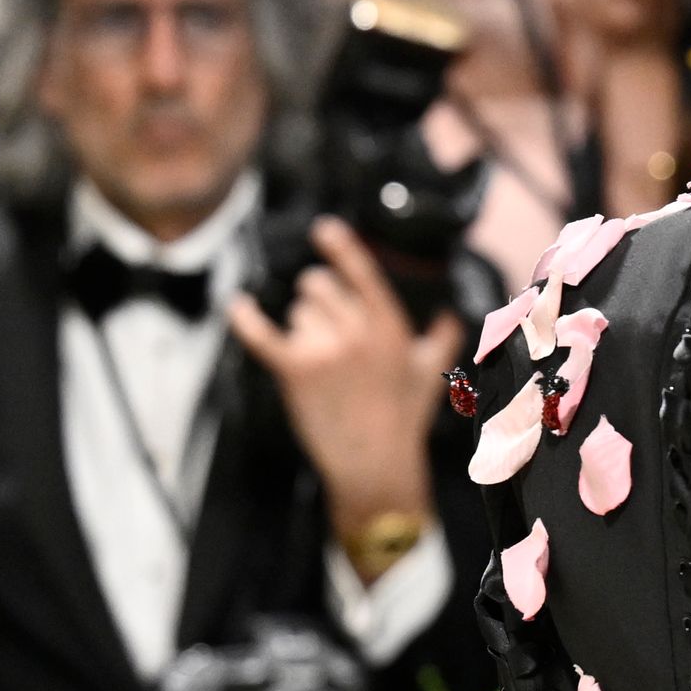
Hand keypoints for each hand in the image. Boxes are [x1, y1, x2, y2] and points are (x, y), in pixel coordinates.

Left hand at [226, 215, 460, 571]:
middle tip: (326, 329)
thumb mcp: (429, 373)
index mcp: (391, 327)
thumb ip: (440, 338)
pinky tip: (238, 307)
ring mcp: (326, 349)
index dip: (341, 247)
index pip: (363, 274)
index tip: (324, 228)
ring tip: (322, 363)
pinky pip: (263, 335)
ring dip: (302, 330)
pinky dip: (246, 320)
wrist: (375, 462)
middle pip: (319, 288)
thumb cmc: (403, 419)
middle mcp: (359, 332)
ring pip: (297, 314)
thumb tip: (452, 316)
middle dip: (317, 301)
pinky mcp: (296, 371)